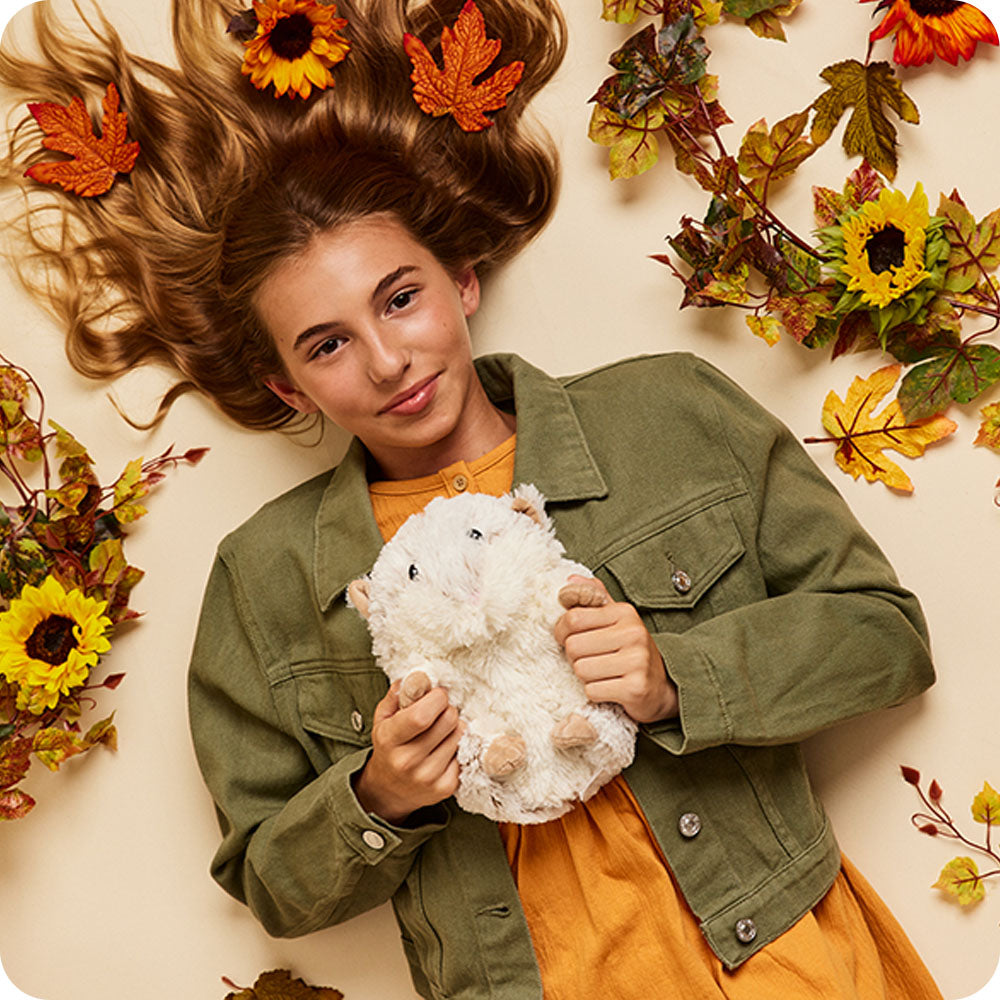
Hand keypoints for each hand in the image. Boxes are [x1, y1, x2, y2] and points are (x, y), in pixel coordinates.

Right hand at [353, 681, 462, 824]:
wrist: (387, 791)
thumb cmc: (388, 748)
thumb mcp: (383, 719)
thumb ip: (398, 695)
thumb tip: (417, 676)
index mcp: (390, 740)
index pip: (422, 715)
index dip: (437, 698)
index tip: (437, 694)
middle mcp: (408, 762)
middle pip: (448, 721)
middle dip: (448, 709)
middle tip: (439, 712)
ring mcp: (428, 777)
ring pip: (460, 735)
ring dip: (454, 727)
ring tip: (440, 732)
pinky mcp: (446, 787)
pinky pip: (465, 753)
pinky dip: (457, 746)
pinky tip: (443, 749)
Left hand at [554, 575, 678, 723]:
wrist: (662, 686)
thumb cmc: (630, 649)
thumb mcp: (616, 619)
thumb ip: (594, 597)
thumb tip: (569, 580)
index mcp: (624, 612)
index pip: (573, 618)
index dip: (562, 631)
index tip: (569, 638)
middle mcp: (633, 633)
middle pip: (573, 646)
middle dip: (574, 657)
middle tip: (590, 660)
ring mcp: (637, 661)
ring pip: (580, 670)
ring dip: (585, 677)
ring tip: (602, 673)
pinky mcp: (635, 688)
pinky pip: (592, 690)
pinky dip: (595, 693)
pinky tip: (610, 688)